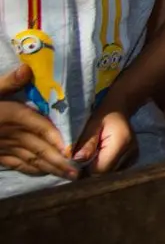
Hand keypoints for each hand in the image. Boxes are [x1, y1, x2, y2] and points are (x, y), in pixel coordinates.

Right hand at [0, 64, 73, 179]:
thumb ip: (7, 82)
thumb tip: (26, 68)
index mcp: (14, 115)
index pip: (41, 128)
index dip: (57, 140)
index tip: (73, 150)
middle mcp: (12, 134)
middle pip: (40, 148)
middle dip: (60, 161)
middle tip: (78, 172)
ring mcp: (4, 147)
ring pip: (31, 159)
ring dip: (50, 168)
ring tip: (69, 176)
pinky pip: (18, 164)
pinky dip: (32, 169)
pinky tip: (44, 173)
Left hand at [73, 108, 133, 174]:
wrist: (118, 109)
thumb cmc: (103, 115)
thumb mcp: (91, 125)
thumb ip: (86, 143)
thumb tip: (77, 161)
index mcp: (121, 143)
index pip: (101, 169)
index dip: (85, 169)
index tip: (75, 162)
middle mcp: (131, 153)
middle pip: (106, 174)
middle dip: (91, 170)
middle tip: (82, 159)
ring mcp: (133, 157)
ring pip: (110, 174)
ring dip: (98, 169)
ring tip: (92, 156)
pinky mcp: (132, 160)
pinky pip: (115, 170)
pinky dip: (105, 166)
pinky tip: (101, 157)